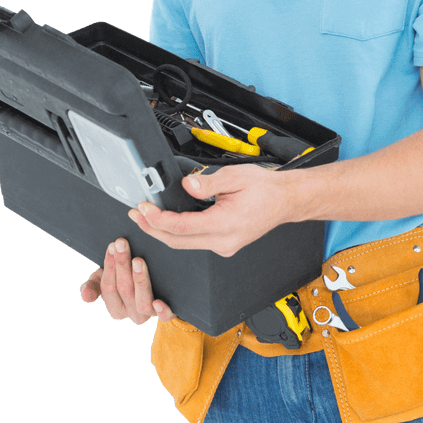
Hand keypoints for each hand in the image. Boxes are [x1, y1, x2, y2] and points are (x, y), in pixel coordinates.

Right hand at [79, 238, 175, 323]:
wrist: (146, 281)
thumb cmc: (122, 279)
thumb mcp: (103, 281)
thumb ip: (92, 286)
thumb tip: (85, 295)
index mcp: (115, 309)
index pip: (108, 287)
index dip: (109, 266)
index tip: (112, 245)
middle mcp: (131, 314)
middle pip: (124, 290)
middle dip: (122, 265)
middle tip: (122, 243)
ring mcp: (148, 314)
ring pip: (142, 302)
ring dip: (139, 281)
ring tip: (138, 260)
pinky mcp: (165, 313)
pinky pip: (165, 317)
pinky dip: (162, 311)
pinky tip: (159, 302)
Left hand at [127, 164, 292, 256]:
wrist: (286, 200)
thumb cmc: (266, 189)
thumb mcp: (235, 177)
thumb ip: (208, 183)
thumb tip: (187, 185)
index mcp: (226, 224)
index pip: (182, 227)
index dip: (158, 219)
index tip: (144, 209)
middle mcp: (224, 241)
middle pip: (177, 242)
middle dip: (152, 229)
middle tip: (136, 214)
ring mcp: (224, 246)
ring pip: (184, 244)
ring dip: (163, 232)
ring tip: (147, 216)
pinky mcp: (224, 244)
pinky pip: (194, 242)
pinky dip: (178, 232)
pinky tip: (169, 221)